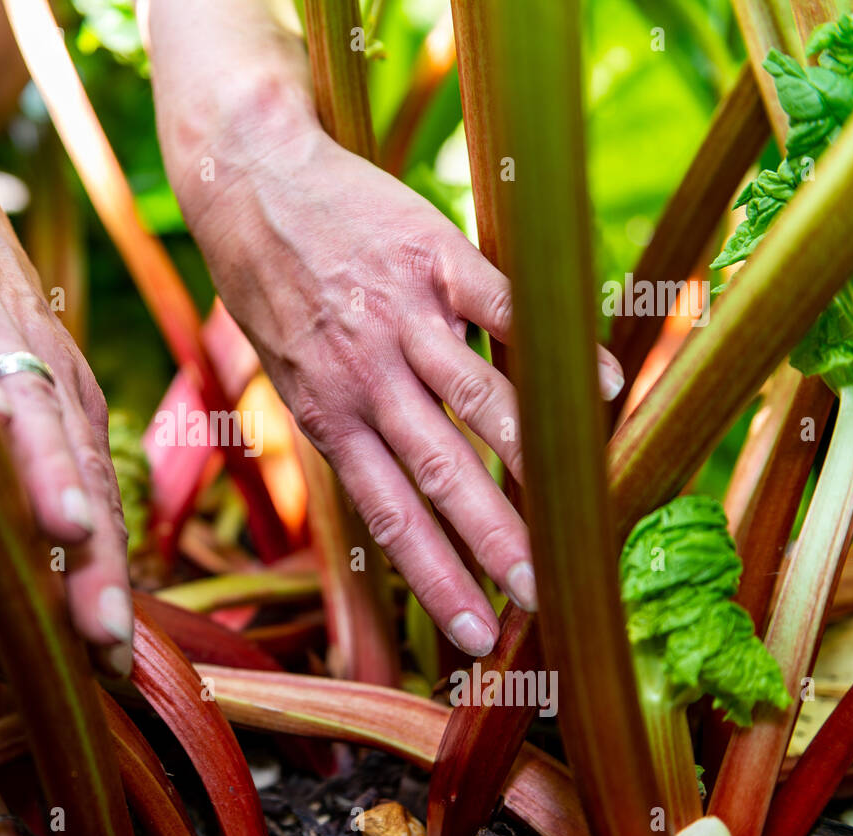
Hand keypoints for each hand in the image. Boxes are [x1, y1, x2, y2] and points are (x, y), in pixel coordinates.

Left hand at [174, 127, 623, 655]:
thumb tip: (416, 477)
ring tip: (582, 505)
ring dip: (533, 457)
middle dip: (495, 540)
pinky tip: (601, 385)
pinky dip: (552, 348)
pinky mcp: (431, 257)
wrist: (251, 185)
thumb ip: (351, 422)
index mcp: (329, 415)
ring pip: (478, 398)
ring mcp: (399, 316)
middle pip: (440, 473)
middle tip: (544, 592)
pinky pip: (501, 309)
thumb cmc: (274, 290)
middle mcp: (363, 376)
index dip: (437, 578)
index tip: (481, 634)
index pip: (389, 515)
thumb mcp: (294, 372)